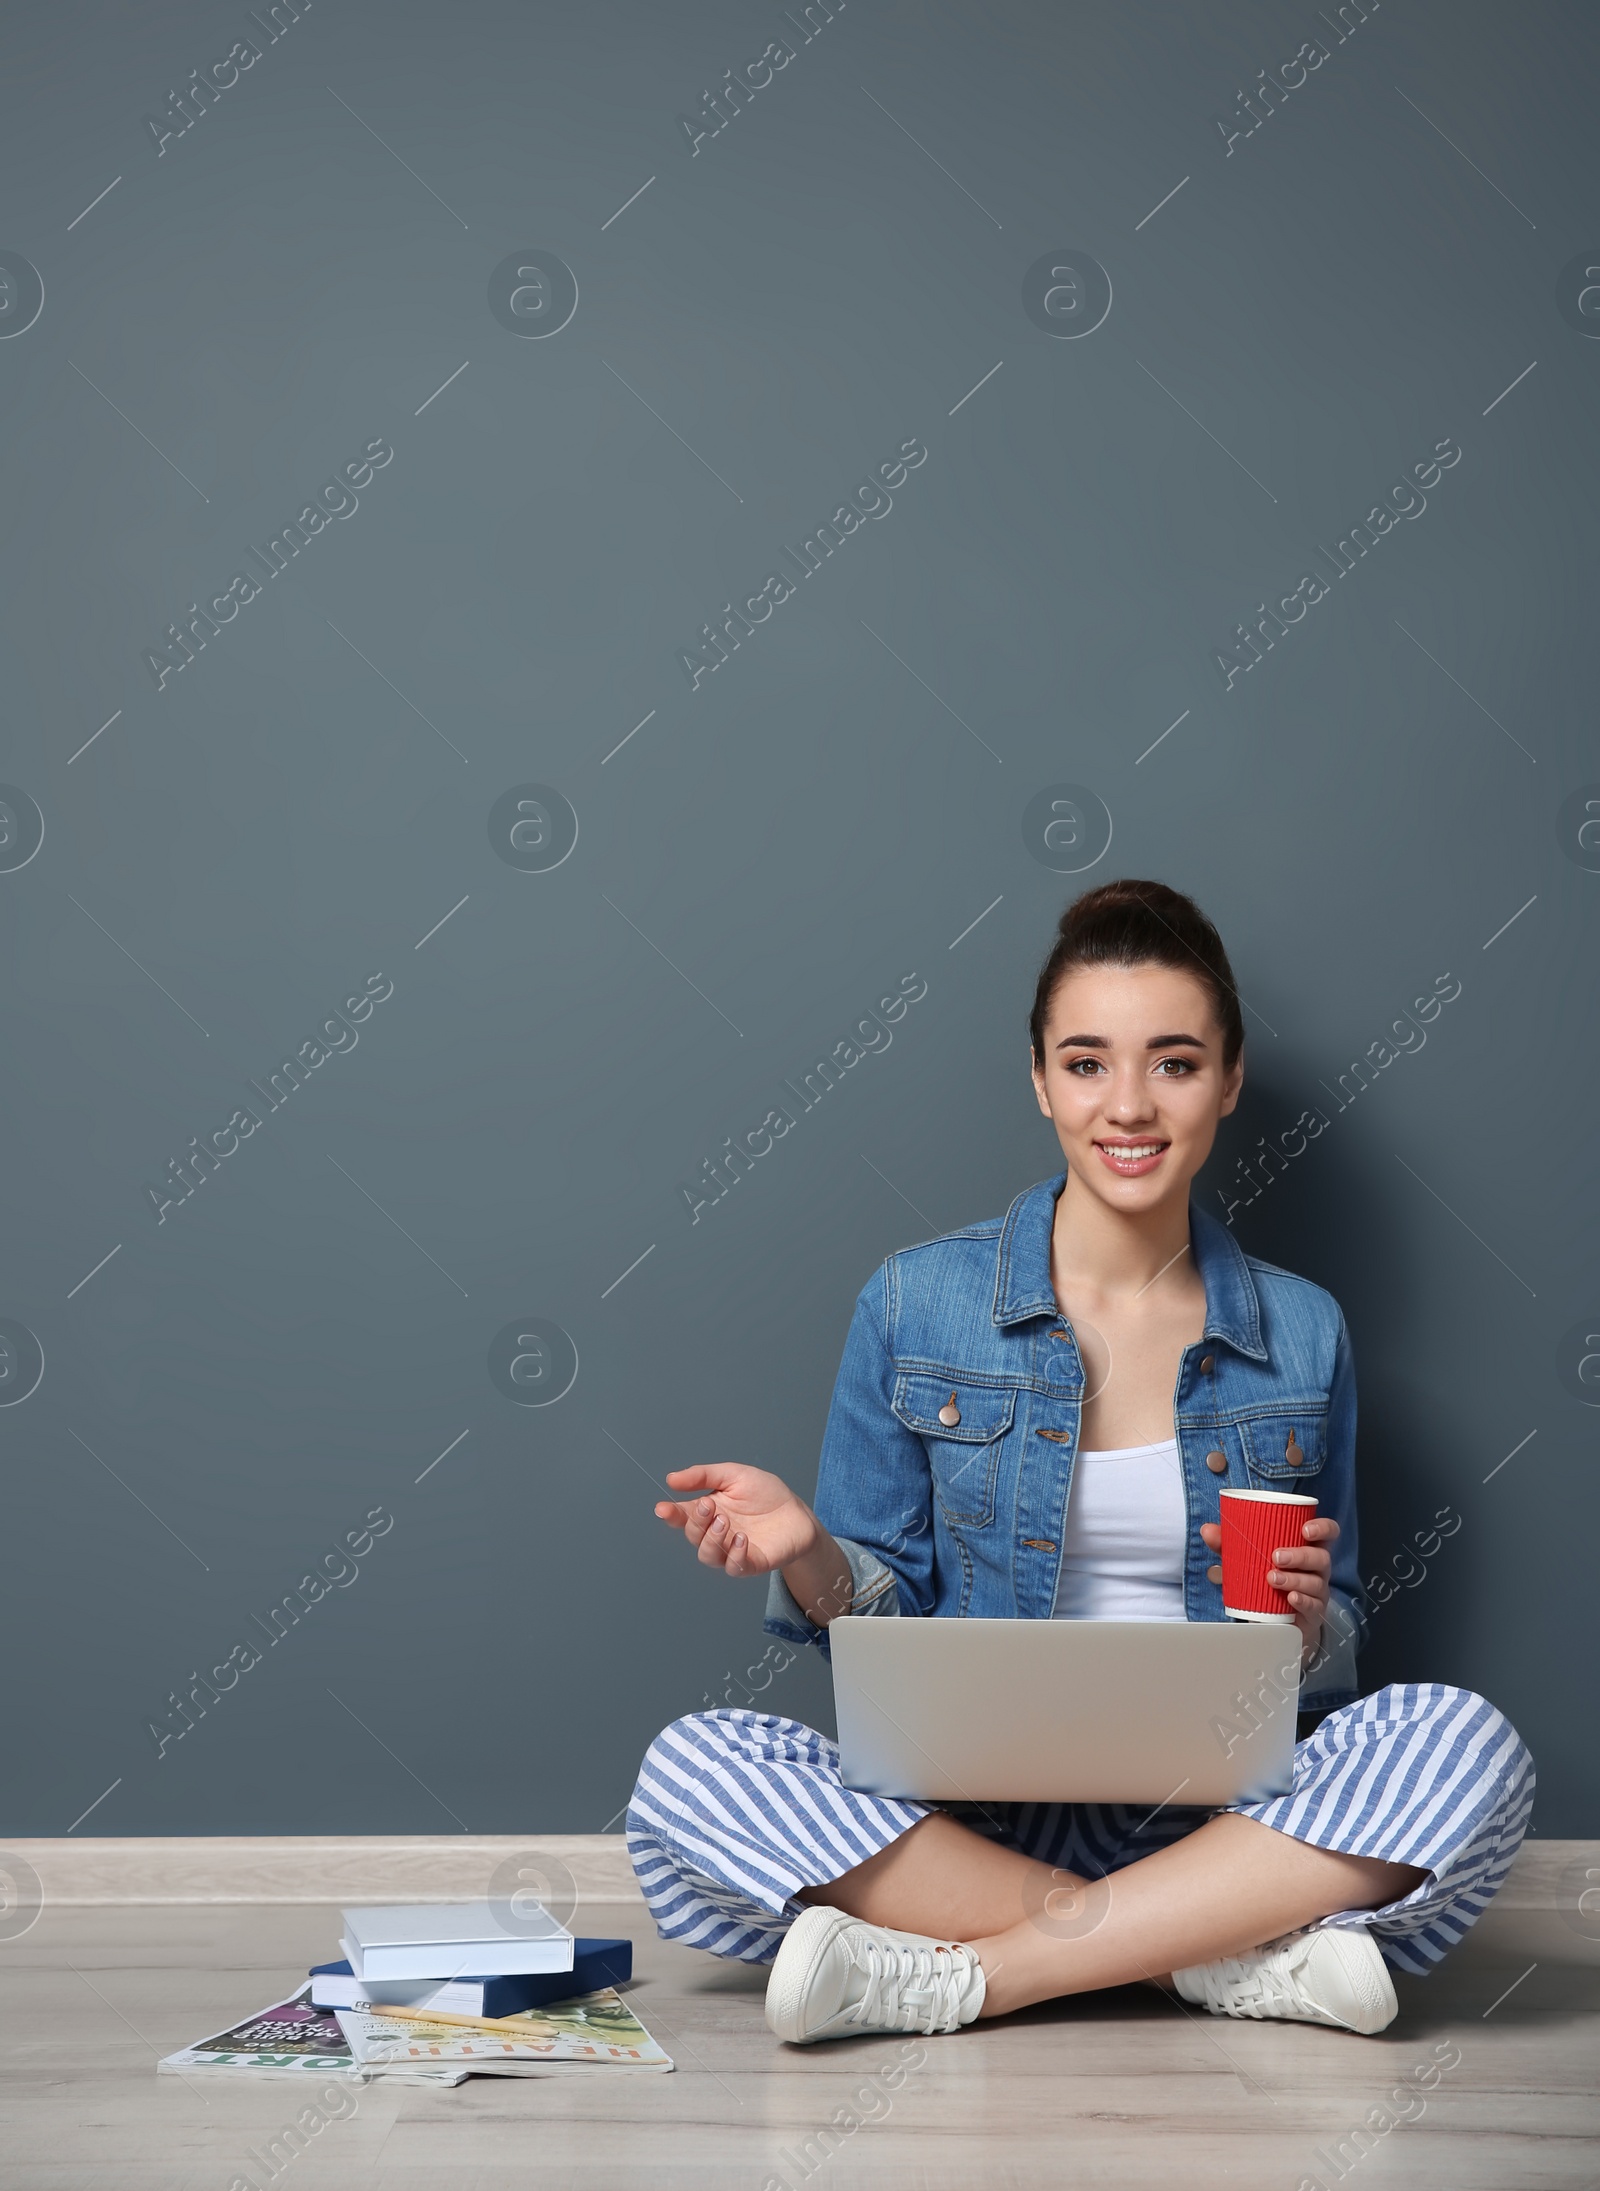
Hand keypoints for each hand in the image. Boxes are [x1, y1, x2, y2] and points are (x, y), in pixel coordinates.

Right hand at [655, 1465, 818, 1579]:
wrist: (797, 1511)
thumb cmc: (765, 1493)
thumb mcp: (733, 1475)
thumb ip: (703, 1476)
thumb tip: (670, 1479)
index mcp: (707, 1511)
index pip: (682, 1516)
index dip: (670, 1514)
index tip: (662, 1508)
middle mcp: (715, 1533)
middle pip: (692, 1535)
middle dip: (696, 1521)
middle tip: (709, 1505)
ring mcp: (730, 1550)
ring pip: (707, 1555)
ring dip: (711, 1539)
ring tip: (725, 1521)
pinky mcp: (750, 1563)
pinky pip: (733, 1567)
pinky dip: (733, 1554)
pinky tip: (742, 1538)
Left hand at [1200, 1515, 1340, 1662]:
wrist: (1276, 1620)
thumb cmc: (1265, 1580)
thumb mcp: (1246, 1561)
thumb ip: (1228, 1545)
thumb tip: (1207, 1530)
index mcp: (1306, 1548)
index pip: (1328, 1533)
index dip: (1322, 1528)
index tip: (1305, 1530)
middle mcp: (1317, 1569)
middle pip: (1320, 1557)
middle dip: (1300, 1555)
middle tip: (1276, 1557)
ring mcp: (1318, 1592)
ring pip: (1316, 1582)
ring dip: (1294, 1579)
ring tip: (1272, 1578)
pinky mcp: (1313, 1614)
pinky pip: (1314, 1607)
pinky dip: (1302, 1601)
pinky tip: (1291, 1599)